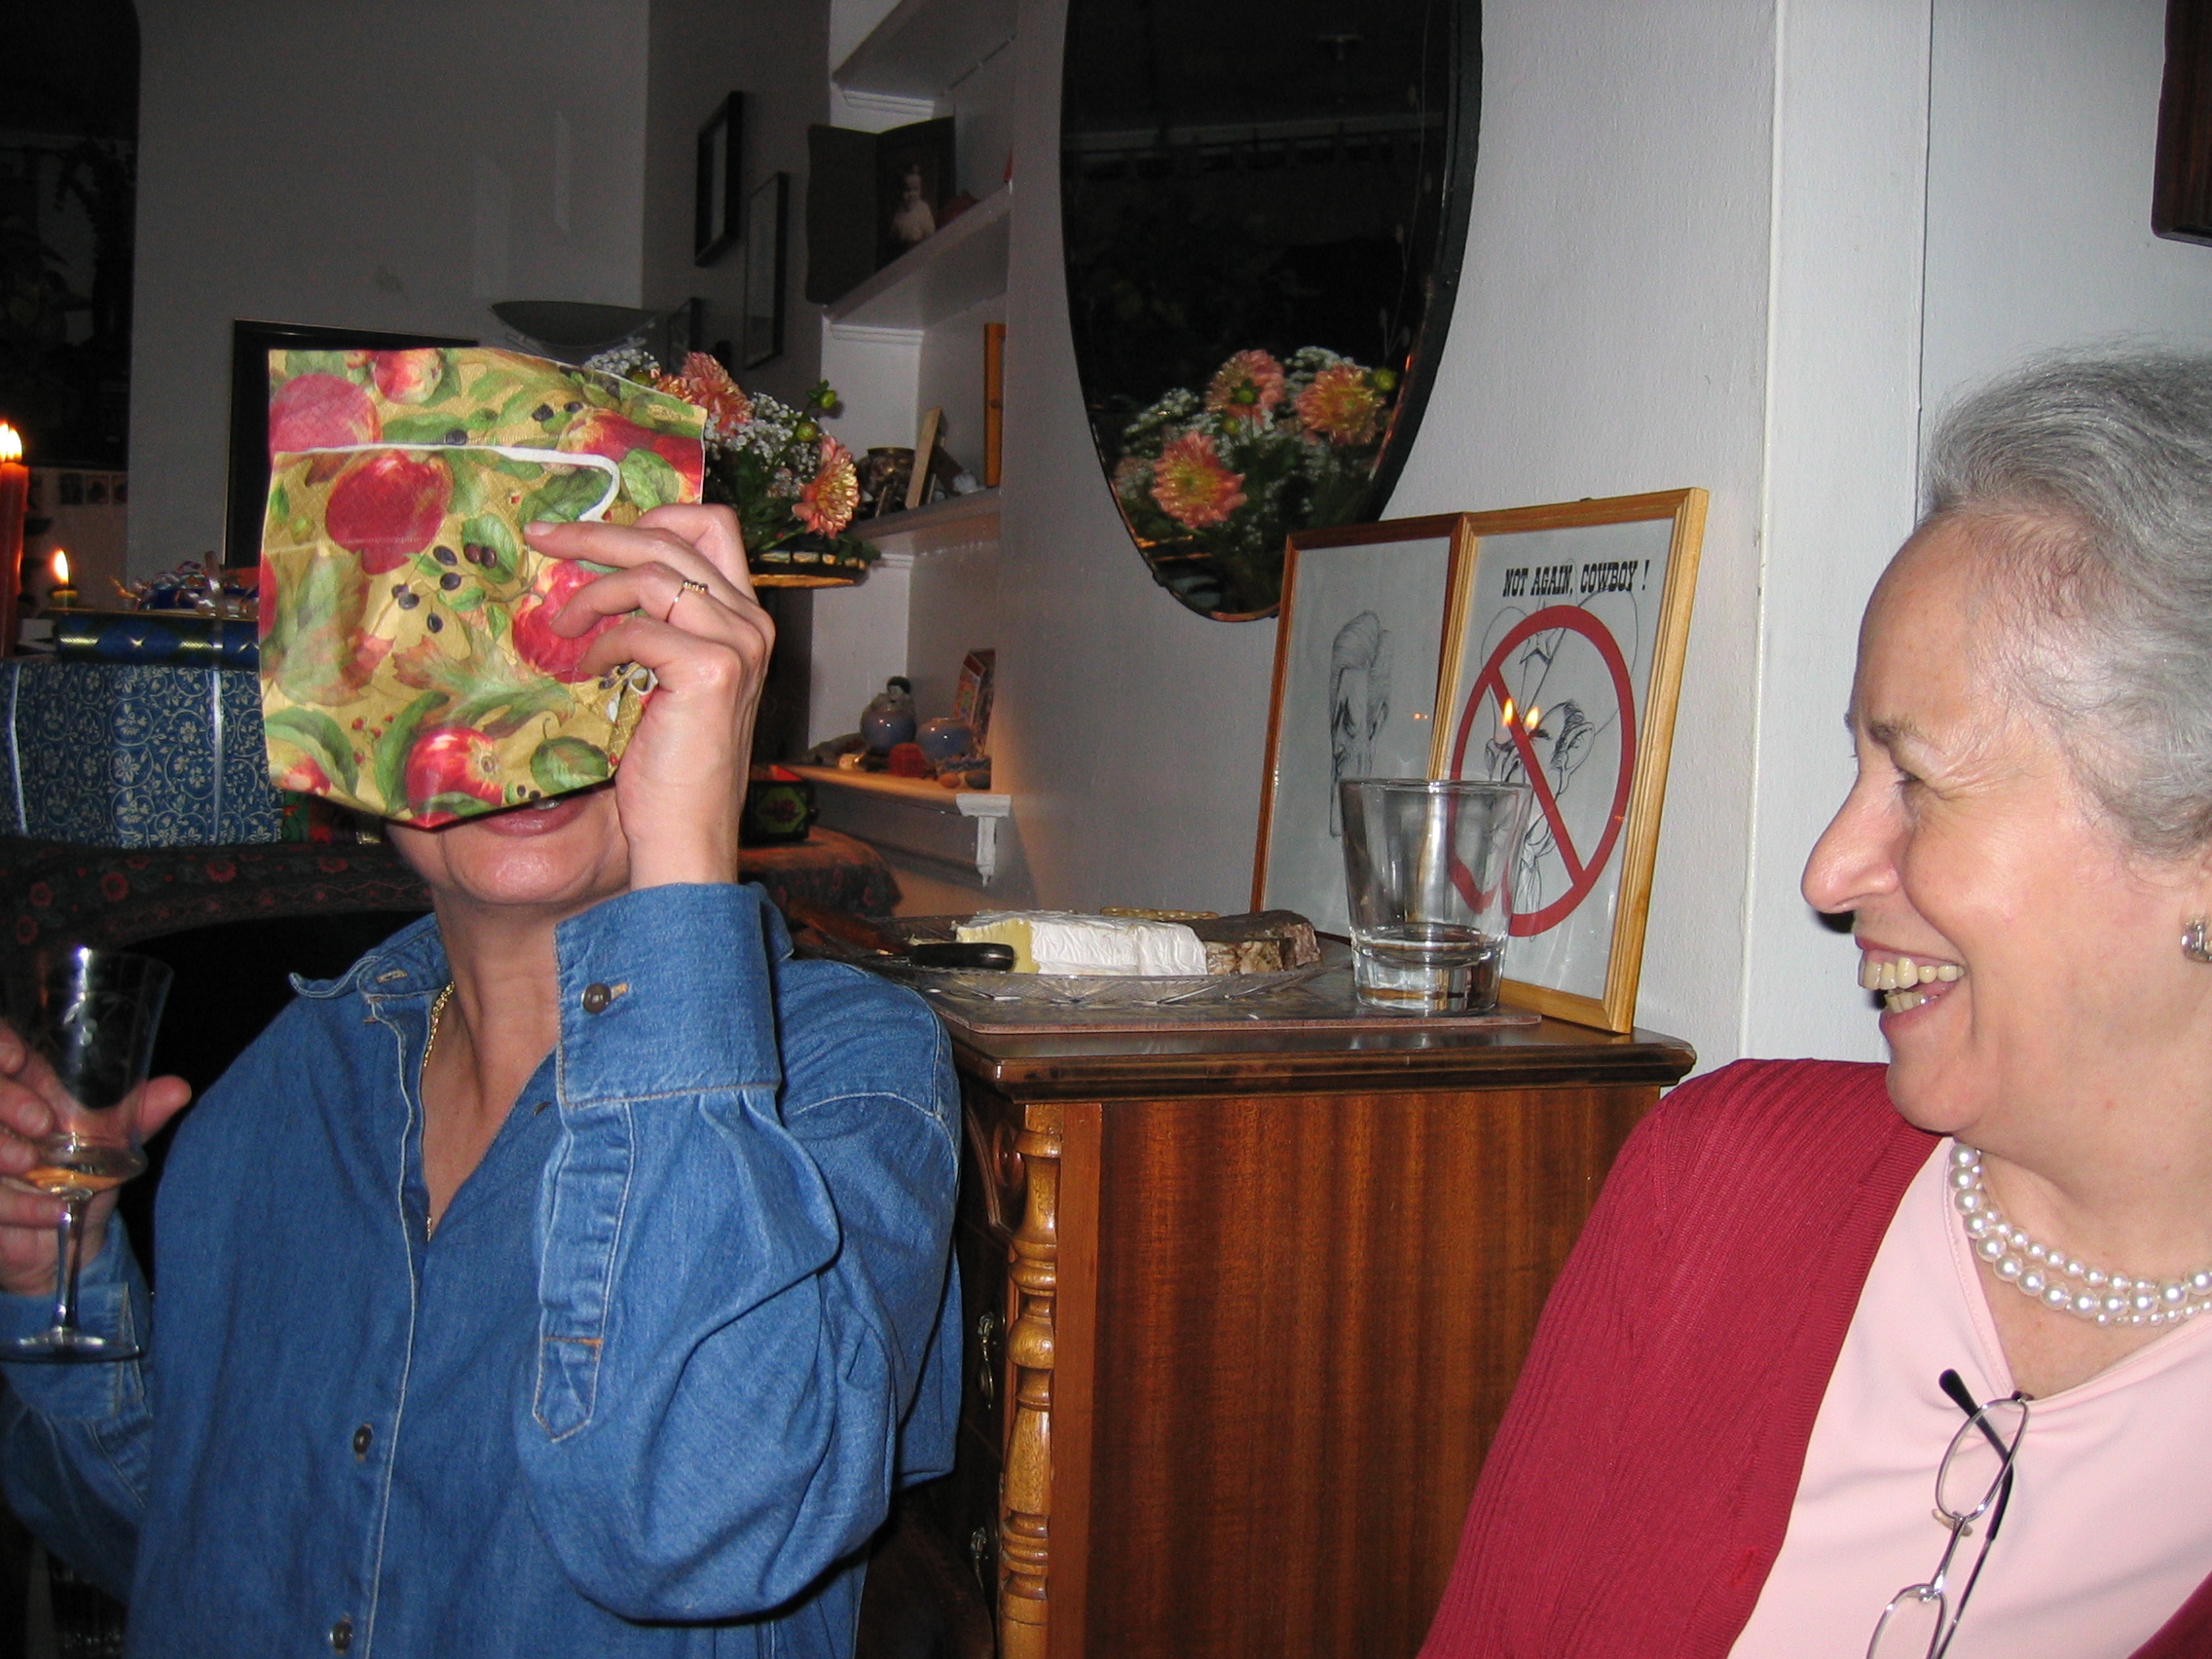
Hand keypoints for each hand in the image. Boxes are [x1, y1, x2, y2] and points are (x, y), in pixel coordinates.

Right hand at [0, 1022, 189, 1299]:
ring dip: (2, 1151)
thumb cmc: (83, 1176)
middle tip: (41, 1122)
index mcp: (22, 1086)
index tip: (16, 1058)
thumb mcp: (112, 1146)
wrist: (61, 1236)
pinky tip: (53, 1211)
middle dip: (3, 1099)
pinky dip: (20, 1205)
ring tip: (32, 1165)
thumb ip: (137, 1117)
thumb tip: (178, 1089)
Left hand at [523, 505, 774, 889]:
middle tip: (541, 537)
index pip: (711, 526)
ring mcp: (738, 645)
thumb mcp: (664, 678)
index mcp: (745, 618)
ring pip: (651, 572)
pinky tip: (588, 673)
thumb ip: (655, 624)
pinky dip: (601, 645)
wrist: (687, 835)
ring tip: (560, 627)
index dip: (650, 513)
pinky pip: (637, 628)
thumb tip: (595, 572)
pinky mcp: (712, 671)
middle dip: (597, 530)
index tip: (590, 531)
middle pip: (674, 534)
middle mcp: (752, 623)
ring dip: (591, 593)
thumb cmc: (669, 768)